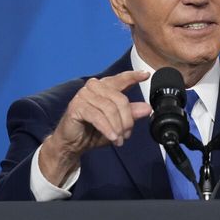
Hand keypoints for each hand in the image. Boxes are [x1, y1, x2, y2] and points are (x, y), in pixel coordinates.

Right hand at [39, 70, 150, 184]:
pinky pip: (98, 117)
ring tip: (119, 140)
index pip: (121, 79)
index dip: (133, 77)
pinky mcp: (77, 106)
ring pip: (110, 109)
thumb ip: (130, 114)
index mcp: (104, 87)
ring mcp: (84, 95)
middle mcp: (94, 87)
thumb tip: (147, 108)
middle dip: (127, 120)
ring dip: (117, 127)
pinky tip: (112, 137)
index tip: (146, 75)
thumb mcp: (117, 123)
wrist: (72, 143)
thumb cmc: (92, 131)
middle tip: (126, 134)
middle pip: (120, 99)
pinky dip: (107, 128)